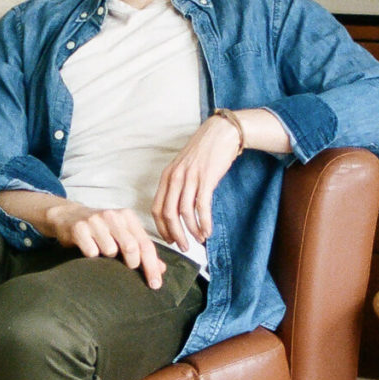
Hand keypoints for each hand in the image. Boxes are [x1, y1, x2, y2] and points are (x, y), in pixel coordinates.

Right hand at [44, 202, 165, 288]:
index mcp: (128, 217)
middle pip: (131, 246)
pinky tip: (88, 250)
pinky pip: (91, 252)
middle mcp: (113, 215)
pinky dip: (92, 256)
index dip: (152, 266)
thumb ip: (142, 250)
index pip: (145, 244)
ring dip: (107, 258)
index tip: (155, 284)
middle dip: (132, 263)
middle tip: (128, 268)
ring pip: (110, 250)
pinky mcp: (79, 228)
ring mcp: (95, 220)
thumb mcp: (123, 234)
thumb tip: (161, 269)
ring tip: (101, 252)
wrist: (68, 215)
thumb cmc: (101, 229)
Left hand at [152, 114, 241, 250]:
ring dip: (191, 231)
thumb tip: (178, 209)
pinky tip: (208, 231)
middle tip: (183, 246)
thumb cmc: (204, 151)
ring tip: (198, 240)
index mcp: (167, 176)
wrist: (221, 133)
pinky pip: (202, 207)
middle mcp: (175, 178)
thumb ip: (178, 184)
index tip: (169, 238)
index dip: (161, 227)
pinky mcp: (206, 179)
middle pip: (168, 214)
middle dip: (175, 234)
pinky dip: (204, 222)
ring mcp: (190, 178)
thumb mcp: (184, 166)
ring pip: (185, 213)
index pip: (157, 208)